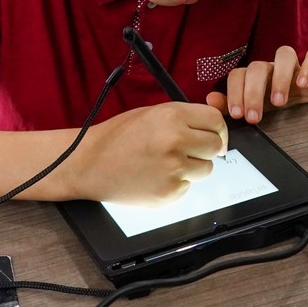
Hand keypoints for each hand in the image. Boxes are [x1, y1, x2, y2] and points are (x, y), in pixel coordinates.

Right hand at [71, 101, 226, 204]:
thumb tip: (214, 127)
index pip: (215, 120)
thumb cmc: (118, 137)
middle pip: (216, 145)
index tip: (215, 134)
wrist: (90, 164)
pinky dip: (178, 182)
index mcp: (172, 117)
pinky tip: (158, 175)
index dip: (218, 128)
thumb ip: (183, 118)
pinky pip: (189, 187)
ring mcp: (173, 169)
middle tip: (192, 149)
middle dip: (208, 148)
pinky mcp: (169, 192)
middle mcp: (175, 141)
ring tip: (169, 162)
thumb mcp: (152, 114)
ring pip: (206, 169)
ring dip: (194, 167)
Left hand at [206, 46, 307, 123]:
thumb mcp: (254, 113)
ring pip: (284, 54)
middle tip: (255, 117)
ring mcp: (293, 66)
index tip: (238, 115)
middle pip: (258, 67)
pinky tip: (302, 85)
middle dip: (253, 92)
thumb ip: (230, 107)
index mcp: (253, 78)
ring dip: (280, 77)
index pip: (238, 75)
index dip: (235, 93)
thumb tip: (210, 100)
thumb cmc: (277, 113)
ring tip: (279, 102)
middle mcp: (271, 68)